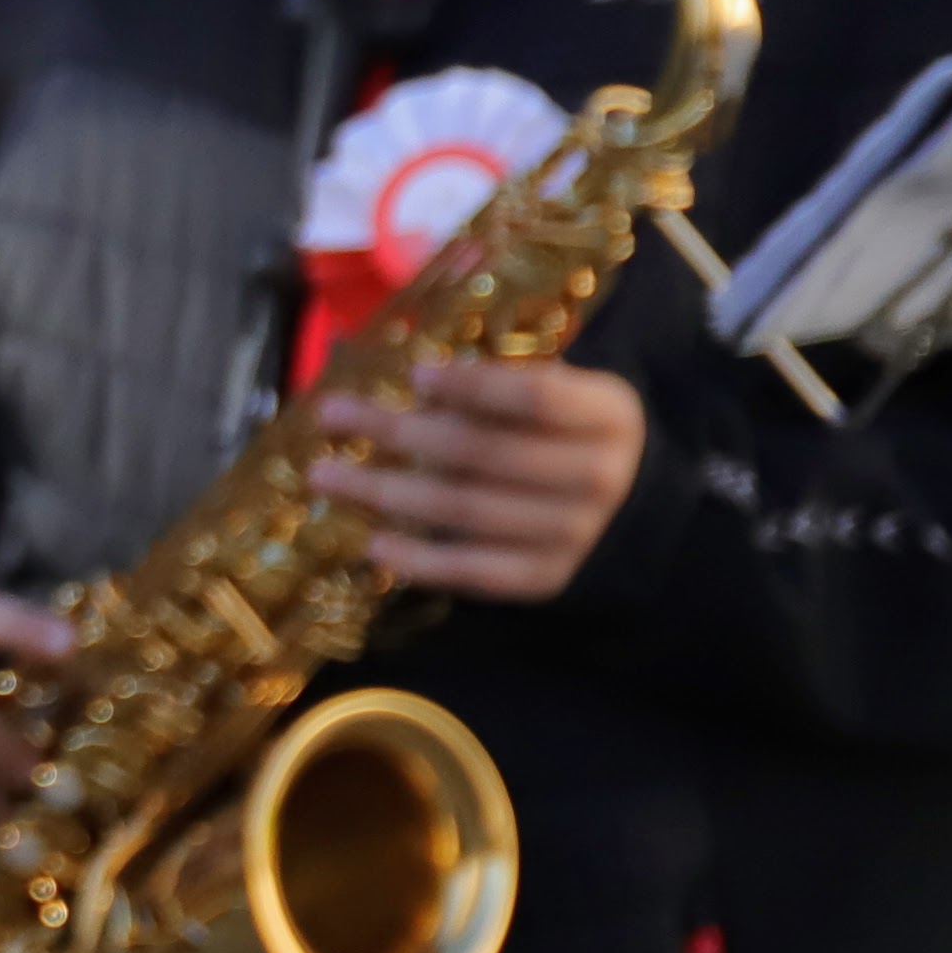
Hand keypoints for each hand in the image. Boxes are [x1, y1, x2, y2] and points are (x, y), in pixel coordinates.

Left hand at [314, 355, 645, 604]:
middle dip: (399, 431)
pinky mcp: (546, 577)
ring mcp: (575, 533)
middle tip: (333, 414)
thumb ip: (500, 381)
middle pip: (484, 452)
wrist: (627, 510)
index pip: (536, 397)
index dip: (473, 385)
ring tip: (324, 475)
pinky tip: (373, 544)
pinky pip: (476, 572)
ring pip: (466, 509)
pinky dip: (421, 561)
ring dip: (386, 492)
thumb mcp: (563, 391)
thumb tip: (409, 378)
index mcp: (609, 414)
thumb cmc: (567, 434)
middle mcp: (599, 476)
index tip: (413, 375)